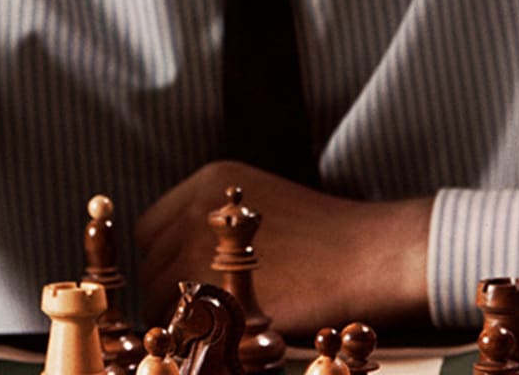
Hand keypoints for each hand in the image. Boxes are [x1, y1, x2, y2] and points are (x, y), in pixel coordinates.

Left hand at [135, 160, 432, 337]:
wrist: (368, 254)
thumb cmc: (324, 239)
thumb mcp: (260, 206)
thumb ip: (216, 223)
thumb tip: (179, 255)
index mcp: (208, 182)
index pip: (151, 227)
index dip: (164, 258)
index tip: (186, 281)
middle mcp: (196, 208)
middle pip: (150, 262)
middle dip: (169, 290)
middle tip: (206, 312)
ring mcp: (201, 248)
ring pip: (159, 296)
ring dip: (182, 316)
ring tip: (220, 326)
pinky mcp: (216, 288)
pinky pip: (182, 323)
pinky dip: (197, 335)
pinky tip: (228, 336)